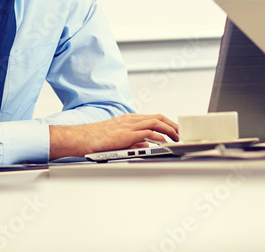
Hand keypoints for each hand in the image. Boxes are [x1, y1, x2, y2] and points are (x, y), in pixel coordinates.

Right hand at [49, 113, 179, 159]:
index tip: (174, 129)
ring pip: (155, 123)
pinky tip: (164, 142)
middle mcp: (130, 119)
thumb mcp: (119, 140)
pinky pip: (147, 133)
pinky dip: (159, 137)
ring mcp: (129, 125)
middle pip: (157, 117)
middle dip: (172, 124)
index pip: (152, 117)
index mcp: (128, 119)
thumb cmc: (96, 140)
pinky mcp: (126, 134)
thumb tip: (147, 146)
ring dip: (169, 130)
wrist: (83, 138)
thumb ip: (134, 142)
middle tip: (181, 133)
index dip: (166, 122)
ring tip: (177, 138)